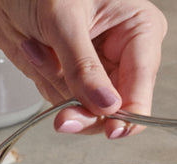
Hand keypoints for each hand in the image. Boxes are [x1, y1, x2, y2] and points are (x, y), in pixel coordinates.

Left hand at [0, 0, 166, 136]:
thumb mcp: (64, 20)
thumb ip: (84, 66)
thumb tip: (106, 105)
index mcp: (140, 29)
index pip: (142, 82)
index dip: (129, 113)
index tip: (112, 130)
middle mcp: (125, 55)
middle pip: (117, 107)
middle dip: (83, 109)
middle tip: (63, 119)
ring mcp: (102, 72)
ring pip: (89, 110)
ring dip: (56, 85)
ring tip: (34, 48)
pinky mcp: (79, 82)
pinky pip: (67, 103)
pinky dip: (46, 82)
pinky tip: (33, 51)